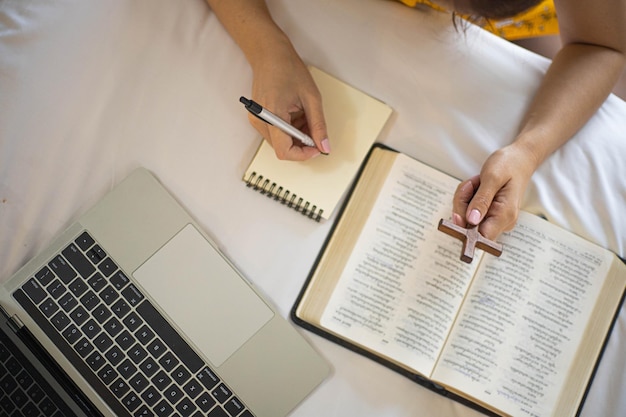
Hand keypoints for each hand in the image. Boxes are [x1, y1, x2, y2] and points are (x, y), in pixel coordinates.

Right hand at [247, 37, 329, 160]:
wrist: (269, 54)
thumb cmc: (287, 68)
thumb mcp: (311, 98)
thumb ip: (318, 125)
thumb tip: (324, 145)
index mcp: (272, 114)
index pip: (284, 151)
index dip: (303, 154)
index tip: (316, 148)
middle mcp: (260, 120)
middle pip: (282, 148)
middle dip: (302, 144)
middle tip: (315, 131)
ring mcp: (257, 120)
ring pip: (280, 142)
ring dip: (296, 136)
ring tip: (305, 116)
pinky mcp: (259, 118)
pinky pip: (276, 133)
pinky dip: (290, 130)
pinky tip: (296, 115)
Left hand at [452, 142, 536, 239]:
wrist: (520, 159)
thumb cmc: (509, 165)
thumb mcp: (492, 177)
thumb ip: (482, 200)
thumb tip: (472, 221)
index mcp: (505, 215)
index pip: (481, 237)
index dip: (464, 228)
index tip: (459, 211)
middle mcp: (501, 222)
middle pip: (468, 225)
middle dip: (463, 204)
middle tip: (472, 184)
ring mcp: (494, 218)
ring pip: (465, 217)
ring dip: (464, 197)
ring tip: (477, 182)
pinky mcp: (488, 214)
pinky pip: (468, 210)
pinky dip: (467, 197)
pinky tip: (477, 185)